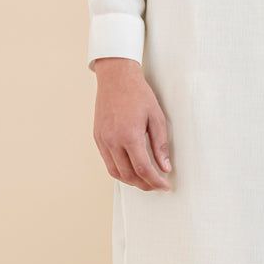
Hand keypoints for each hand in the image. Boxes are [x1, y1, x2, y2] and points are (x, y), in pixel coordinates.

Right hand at [92, 58, 172, 190]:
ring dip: (131, 181)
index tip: (165, 186)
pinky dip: (120, 170)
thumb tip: (165, 167)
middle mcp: (112, 141)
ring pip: (115, 172)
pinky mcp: (97, 138)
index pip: (143, 169)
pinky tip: (131, 168)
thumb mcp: (157, 117)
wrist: (116, 77)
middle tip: (157, 185)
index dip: (155, 182)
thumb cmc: (139, 94)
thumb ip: (161, 145)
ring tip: (145, 180)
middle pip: (128, 175)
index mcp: (129, 136)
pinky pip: (107, 162)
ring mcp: (102, 140)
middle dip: (144, 185)